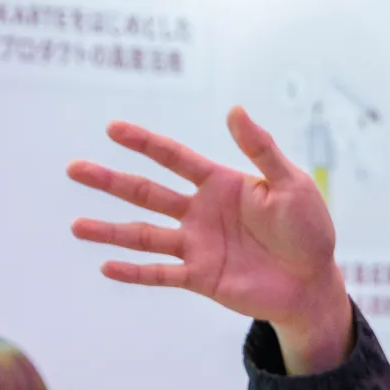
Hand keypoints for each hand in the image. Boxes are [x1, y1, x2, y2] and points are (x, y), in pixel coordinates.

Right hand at [67, 110, 353, 373]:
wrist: (314, 281)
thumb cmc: (308, 228)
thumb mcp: (291, 183)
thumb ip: (261, 150)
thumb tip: (234, 109)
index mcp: (220, 184)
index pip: (174, 158)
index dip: (144, 143)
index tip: (112, 129)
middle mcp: (200, 212)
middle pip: (146, 193)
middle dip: (110, 181)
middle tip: (74, 169)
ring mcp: (197, 246)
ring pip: (144, 235)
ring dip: (110, 231)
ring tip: (76, 226)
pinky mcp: (200, 278)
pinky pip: (161, 274)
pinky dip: (134, 273)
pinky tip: (106, 267)